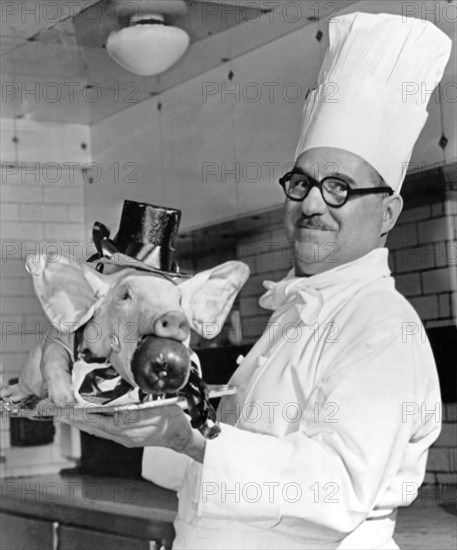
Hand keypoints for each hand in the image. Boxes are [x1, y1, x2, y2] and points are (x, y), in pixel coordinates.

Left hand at [59, 404, 205, 462]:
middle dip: (74, 417)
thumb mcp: (156, 402)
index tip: (64, 406)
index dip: (79, 412)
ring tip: (64, 413)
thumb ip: (137, 396)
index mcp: (128, 425)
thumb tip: (119, 386)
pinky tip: (87, 417)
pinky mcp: (126, 439)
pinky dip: (93, 423)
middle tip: (55, 409)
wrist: (182, 437)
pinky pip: (104, 432)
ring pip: (96, 430)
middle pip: (92, 426)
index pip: (97, 418)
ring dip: (81, 421)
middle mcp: (122, 434)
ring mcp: (124, 438)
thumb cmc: (172, 417)